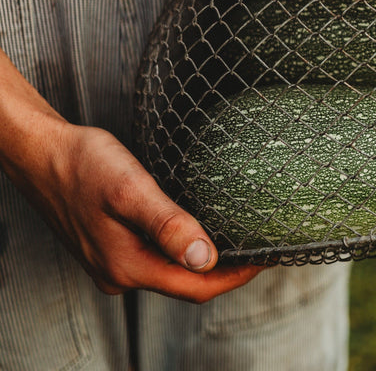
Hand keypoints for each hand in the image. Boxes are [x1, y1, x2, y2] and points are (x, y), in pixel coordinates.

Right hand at [30, 120, 261, 300]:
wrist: (42, 154)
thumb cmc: (83, 165)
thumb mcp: (131, 190)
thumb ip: (168, 224)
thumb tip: (206, 258)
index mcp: (127, 267)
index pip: (196, 288)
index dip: (236, 277)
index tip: (267, 257)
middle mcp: (120, 274)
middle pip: (186, 284)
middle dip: (226, 270)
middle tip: (260, 245)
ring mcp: (113, 262)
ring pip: (170, 270)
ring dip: (205, 259)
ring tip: (238, 236)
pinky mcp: (110, 247)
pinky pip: (155, 257)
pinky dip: (182, 247)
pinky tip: (197, 227)